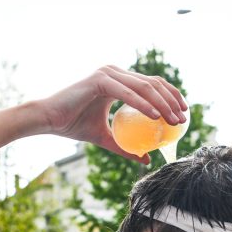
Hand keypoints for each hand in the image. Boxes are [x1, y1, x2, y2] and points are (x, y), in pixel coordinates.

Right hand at [0, 66, 186, 161]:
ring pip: (144, 86)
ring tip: (173, 120)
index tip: (183, 114)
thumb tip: (147, 159)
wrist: (49, 120)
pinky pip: (128, 93)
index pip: (151, 85)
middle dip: (172, 100)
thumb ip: (126, 146)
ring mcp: (108, 73)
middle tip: (183, 119)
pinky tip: (155, 116)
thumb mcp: (106, 138)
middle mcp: (115, 73)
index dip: (170, 96)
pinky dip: (143, 105)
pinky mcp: (100, 79)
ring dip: (162, 103)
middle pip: (152, 83)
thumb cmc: (73, 126)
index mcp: (118, 81)